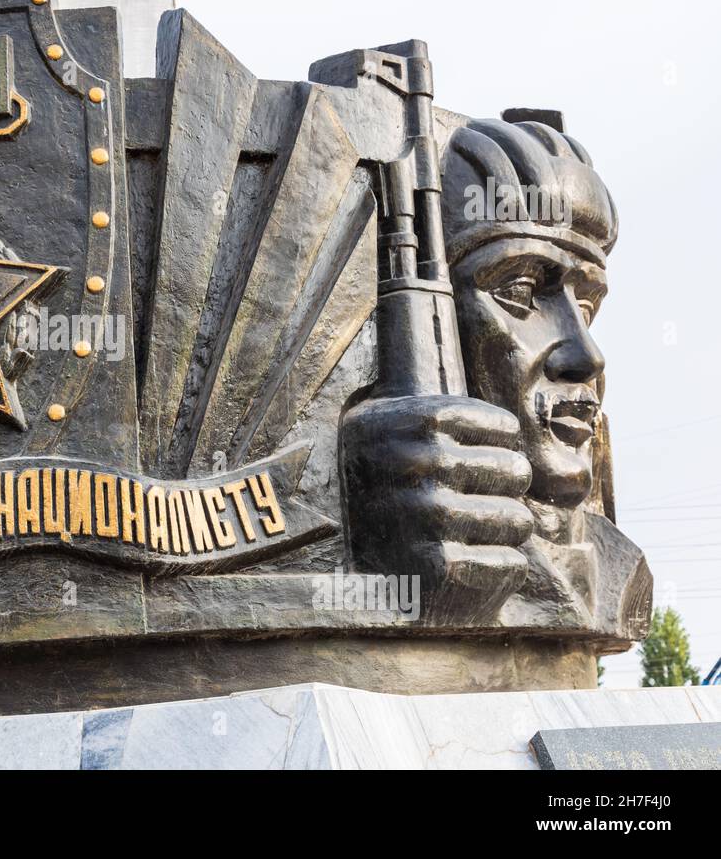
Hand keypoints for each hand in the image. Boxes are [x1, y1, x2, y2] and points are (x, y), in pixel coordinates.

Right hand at [341, 394, 533, 568]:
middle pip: (515, 471)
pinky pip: (509, 562)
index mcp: (399, 419)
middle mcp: (407, 462)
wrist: (351, 572)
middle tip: (476, 499)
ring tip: (472, 531)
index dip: (498, 446)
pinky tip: (467, 561)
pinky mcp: (434, 567)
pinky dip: (498, 567)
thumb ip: (428, 400)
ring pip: (518, 520)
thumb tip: (440, 297)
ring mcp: (420, 515)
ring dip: (504, 531)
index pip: (499, 424)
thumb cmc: (385, 491)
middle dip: (506, 490)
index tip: (473, 457)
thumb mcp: (386, 431)